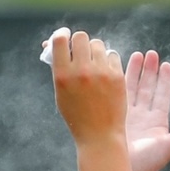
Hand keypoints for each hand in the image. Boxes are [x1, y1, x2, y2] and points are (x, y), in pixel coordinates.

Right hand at [50, 28, 126, 144]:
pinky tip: (106, 72)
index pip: (60, 39)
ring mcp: (101, 73)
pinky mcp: (117, 76)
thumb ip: (58, 68)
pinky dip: (108, 61)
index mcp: (63, 75)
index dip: (62, 34)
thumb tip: (51, 43)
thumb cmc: (77, 116)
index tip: (64, 36)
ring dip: (94, 50)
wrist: (99, 136)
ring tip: (94, 64)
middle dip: (79, 42)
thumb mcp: (60, 93)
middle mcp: (81, 71)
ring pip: (98, 44)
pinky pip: (112, 55)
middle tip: (80, 52)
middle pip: (81, 37)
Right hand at [124, 50, 169, 170]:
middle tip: (152, 54)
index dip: (164, 80)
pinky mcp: (113, 117)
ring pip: (132, 89)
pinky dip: (118, 81)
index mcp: (157, 122)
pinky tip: (117, 68)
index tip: (166, 64)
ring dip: (135, 72)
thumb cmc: (148, 164)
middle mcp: (142, 118)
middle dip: (149, 71)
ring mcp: (127, 117)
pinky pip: (117, 95)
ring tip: (138, 55)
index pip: (161, 96)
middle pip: (146, 89)